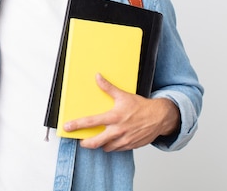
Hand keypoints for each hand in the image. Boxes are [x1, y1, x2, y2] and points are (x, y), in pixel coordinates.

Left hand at [63, 73, 179, 151]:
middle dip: (86, 143)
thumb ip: (108, 88)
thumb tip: (97, 77)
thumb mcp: (123, 95)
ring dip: (100, 145)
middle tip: (81, 141)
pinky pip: (116, 150)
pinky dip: (112, 146)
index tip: (67, 127)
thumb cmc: (141, 107)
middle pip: (96, 142)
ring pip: (106, 148)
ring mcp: (124, 140)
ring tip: (97, 140)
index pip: (91, 122)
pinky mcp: (130, 146)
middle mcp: (118, 130)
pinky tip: (111, 141)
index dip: (77, 125)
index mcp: (114, 117)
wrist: (160, 117)